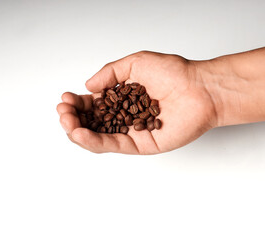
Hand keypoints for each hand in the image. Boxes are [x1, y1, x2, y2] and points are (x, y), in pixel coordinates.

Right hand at [57, 51, 216, 153]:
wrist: (200, 89)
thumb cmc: (175, 73)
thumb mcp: (135, 63)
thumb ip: (110, 74)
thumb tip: (89, 86)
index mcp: (123, 97)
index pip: (94, 104)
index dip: (78, 103)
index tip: (66, 98)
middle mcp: (126, 116)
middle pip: (93, 122)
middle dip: (74, 118)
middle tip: (64, 111)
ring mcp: (133, 131)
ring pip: (99, 136)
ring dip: (78, 131)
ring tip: (67, 121)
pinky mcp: (141, 144)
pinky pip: (114, 145)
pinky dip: (94, 141)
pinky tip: (80, 133)